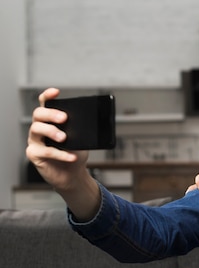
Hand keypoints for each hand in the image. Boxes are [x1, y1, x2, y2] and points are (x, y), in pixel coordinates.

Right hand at [25, 88, 99, 219]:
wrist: (73, 175)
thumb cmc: (75, 154)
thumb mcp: (82, 140)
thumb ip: (82, 131)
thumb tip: (94, 124)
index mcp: (50, 121)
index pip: (45, 104)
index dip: (48, 96)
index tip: (56, 92)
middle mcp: (39, 128)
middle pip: (38, 114)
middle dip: (51, 114)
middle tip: (64, 118)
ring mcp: (35, 141)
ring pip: (36, 129)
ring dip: (51, 131)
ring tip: (64, 138)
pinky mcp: (34, 155)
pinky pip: (45, 151)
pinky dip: (60, 154)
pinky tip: (72, 156)